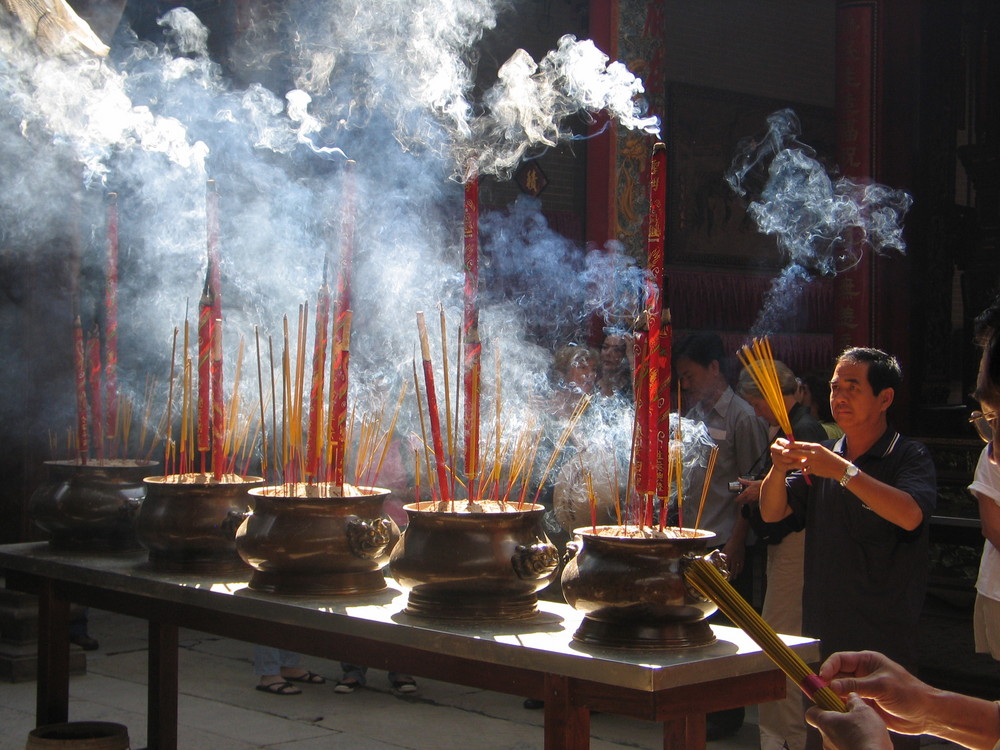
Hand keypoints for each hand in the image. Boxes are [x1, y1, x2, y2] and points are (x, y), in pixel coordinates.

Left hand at [722, 537, 745, 577]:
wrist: (738, 540)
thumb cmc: (730, 544)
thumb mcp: (724, 549)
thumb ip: (722, 555)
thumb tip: (718, 559)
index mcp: (728, 557)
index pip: (726, 566)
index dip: (724, 572)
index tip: (723, 575)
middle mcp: (733, 559)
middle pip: (732, 569)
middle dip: (730, 575)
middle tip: (729, 580)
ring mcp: (739, 559)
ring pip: (737, 569)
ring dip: (736, 574)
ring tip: (734, 578)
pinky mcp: (742, 558)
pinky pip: (742, 566)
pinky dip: (740, 570)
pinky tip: (739, 572)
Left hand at [734, 477, 760, 504]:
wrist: (767, 488)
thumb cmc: (759, 485)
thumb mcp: (751, 482)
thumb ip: (744, 481)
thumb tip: (739, 479)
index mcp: (747, 492)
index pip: (740, 497)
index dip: (737, 499)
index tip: (735, 500)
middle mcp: (750, 496)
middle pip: (744, 500)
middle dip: (742, 500)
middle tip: (740, 500)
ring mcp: (753, 498)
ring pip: (748, 501)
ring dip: (747, 500)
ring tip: (746, 499)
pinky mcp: (757, 499)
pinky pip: (753, 501)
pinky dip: (751, 500)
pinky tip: (752, 498)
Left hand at [770, 438, 846, 480]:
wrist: (840, 468)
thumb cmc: (830, 458)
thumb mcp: (820, 451)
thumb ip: (811, 450)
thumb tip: (800, 448)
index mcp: (815, 447)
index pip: (801, 445)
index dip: (792, 445)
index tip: (785, 444)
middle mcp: (814, 454)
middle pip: (798, 452)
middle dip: (789, 453)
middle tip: (783, 452)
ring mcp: (814, 462)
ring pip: (800, 462)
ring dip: (797, 463)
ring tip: (794, 463)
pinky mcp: (814, 470)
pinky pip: (805, 470)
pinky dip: (804, 470)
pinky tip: (806, 470)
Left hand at [806, 693, 892, 749]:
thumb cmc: (866, 735)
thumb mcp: (863, 711)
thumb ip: (854, 701)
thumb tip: (851, 696)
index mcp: (825, 722)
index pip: (811, 713)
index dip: (820, 707)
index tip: (832, 704)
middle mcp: (825, 738)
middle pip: (826, 725)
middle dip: (839, 720)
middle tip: (854, 718)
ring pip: (837, 738)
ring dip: (847, 734)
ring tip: (864, 732)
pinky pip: (844, 748)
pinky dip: (852, 745)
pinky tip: (866, 744)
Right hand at [816, 651, 931, 735]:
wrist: (926, 715)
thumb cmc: (909, 693)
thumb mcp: (882, 686)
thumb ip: (856, 685)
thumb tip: (832, 685)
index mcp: (866, 662)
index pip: (840, 660)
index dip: (828, 667)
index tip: (820, 678)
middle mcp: (862, 674)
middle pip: (836, 675)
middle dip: (826, 683)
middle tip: (817, 692)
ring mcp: (863, 690)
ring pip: (840, 691)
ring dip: (832, 696)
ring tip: (824, 703)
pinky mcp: (864, 705)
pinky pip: (847, 704)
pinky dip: (839, 707)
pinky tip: (835, 711)